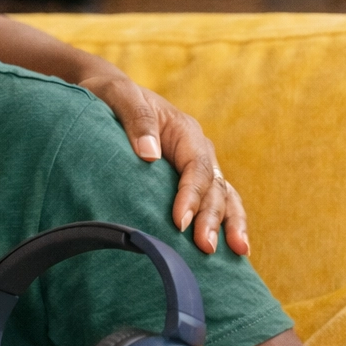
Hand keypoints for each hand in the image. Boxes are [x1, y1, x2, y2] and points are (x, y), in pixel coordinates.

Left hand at [78, 73, 249, 256]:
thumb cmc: (110, 95)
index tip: (179, 221)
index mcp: (184, 131)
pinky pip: (215, 201)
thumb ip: (136, 120)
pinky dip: (225, 221)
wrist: (108, 93)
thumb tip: (150, 155)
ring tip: (237, 251)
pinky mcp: (189, 180)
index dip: (190, 195)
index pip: (195, 167)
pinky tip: (233, 247)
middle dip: (212, 218)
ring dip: (229, 223)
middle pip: (214, 187)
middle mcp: (198, 150)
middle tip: (205, 247)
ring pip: (223, 196)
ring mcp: (197, 166)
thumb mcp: (118, 97)